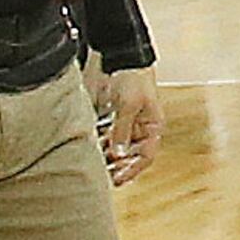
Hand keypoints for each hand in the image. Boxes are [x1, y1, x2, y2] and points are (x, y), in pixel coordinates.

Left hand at [95, 66, 161, 183]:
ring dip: (105, 160)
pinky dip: (96, 148)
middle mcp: (139, 130)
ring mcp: (123, 126)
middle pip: (129, 157)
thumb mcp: (129, 105)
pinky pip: (103, 141)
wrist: (119, 58)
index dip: (133, 170)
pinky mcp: (109, 122)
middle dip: (116, 168)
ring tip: (91, 167)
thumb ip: (122, 130)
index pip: (146, 156)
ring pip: (115, 151)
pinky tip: (87, 153)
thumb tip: (118, 154)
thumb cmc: (133, 78)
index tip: (118, 181)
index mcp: (152, 126)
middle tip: (101, 178)